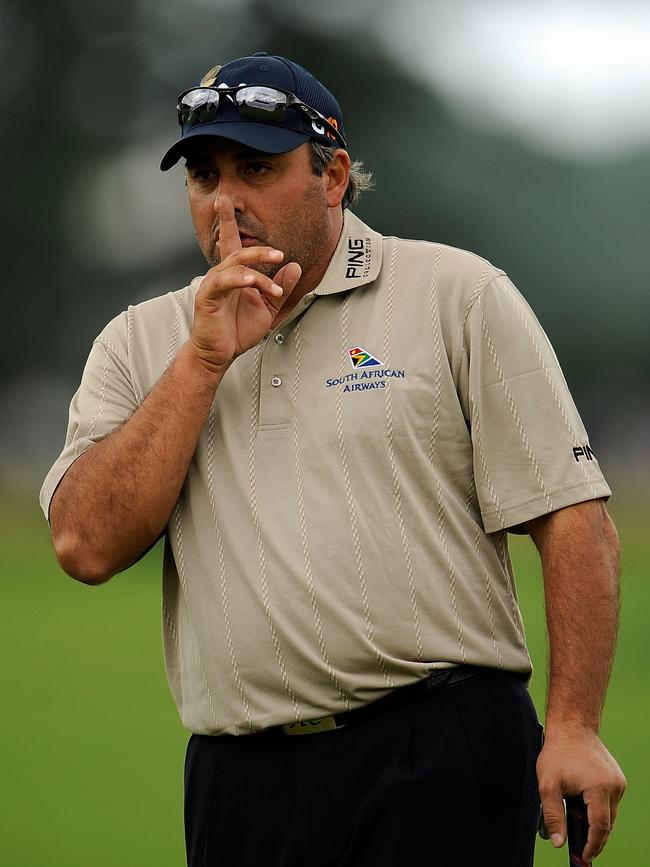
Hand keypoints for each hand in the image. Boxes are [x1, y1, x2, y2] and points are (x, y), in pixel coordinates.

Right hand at [190, 194, 301, 373]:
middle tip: (279, 253)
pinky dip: (239, 279)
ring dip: (256, 268)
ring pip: (234, 264)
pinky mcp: (207, 297)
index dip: (228, 220)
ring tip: (273, 283)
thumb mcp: (268, 308)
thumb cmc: (238, 330)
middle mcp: (222, 274)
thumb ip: (280, 287)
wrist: (220, 354)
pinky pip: (224, 282)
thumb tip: (294, 266)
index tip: (226, 199)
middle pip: (234, 247)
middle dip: (256, 247)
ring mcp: (213, 284)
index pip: (232, 242)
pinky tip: (252, 282)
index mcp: (234, 274)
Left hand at [537, 725, 625, 860]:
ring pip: (608, 814)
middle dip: (593, 837)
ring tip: (575, 819)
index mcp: (599, 788)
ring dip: (594, 821)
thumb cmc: (558, 753)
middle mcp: (614, 786)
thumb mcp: (548, 785)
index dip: (592, 845)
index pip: (600, 827)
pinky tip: (581, 805)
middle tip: (578, 848)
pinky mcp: (617, 779)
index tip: (583, 857)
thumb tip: (559, 843)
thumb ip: (553, 815)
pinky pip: (609, 802)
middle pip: (606, 823)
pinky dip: (597, 808)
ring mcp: (618, 782)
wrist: (571, 727)